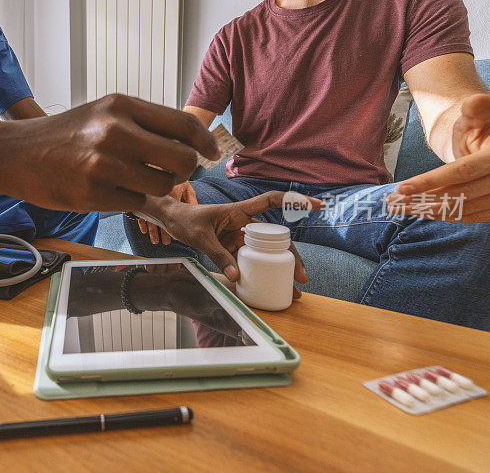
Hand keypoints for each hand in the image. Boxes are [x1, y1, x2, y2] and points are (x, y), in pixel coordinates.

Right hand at [1, 94, 218, 211]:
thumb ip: (144, 122)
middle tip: (173, 173)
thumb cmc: (65, 134)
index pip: (184, 124)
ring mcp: (104, 165)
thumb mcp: (104, 112)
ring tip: (134, 180)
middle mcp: (115, 131)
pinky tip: (109, 189)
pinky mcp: (94, 194)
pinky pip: (136, 203)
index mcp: (121, 105)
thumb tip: (191, 141)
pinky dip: (130, 200)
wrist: (15, 153)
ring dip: (157, 188)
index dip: (205, 142)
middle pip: (183, 160)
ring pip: (163, 186)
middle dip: (185, 171)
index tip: (211, 153)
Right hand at [138, 180, 197, 244]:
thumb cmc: (178, 179)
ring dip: (152, 230)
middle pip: (160, 217)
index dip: (174, 225)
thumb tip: (196, 214)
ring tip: (155, 241)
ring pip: (149, 216)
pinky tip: (144, 231)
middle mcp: (161, 196)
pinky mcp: (143, 198)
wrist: (160, 168)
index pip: (174, 212)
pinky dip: (142, 222)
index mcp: (173, 192)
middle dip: (162, 232)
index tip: (176, 237)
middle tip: (166, 243)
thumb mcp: (188, 188)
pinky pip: (140, 210)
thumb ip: (192, 201)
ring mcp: (150, 197)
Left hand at [158, 191, 322, 293]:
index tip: (318, 204)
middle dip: (292, 257)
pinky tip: (270, 287)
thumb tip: (236, 276)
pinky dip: (261, 273)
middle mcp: (245, 223)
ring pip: (267, 253)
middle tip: (302, 276)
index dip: (296, 201)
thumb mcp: (200, 237)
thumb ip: (218, 255)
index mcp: (240, 211)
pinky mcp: (234, 248)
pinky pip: (252, 261)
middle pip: (277, 238)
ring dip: (281, 269)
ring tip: (293, 288)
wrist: (171, 222)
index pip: (273, 201)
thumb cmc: (185, 221)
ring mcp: (241, 237)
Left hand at [389, 94, 489, 222]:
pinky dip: (444, 216)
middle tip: (392, 202)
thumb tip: (477, 100)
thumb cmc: (479, 131)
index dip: (431, 180)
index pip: (463, 171)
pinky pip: (471, 217)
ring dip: (428, 211)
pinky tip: (419, 212)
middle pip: (461, 194)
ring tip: (398, 208)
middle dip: (423, 199)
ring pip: (464, 209)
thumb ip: (475, 111)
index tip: (401, 188)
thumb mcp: (476, 119)